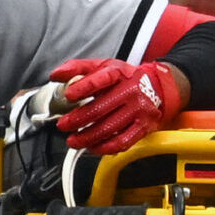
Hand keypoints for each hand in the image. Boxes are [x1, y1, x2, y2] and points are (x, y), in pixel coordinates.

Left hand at [48, 57, 187, 152]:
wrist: (158, 87)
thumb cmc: (125, 78)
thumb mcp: (104, 66)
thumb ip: (78, 68)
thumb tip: (55, 75)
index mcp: (118, 74)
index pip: (101, 79)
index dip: (84, 87)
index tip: (68, 94)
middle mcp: (130, 91)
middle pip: (101, 109)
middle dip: (78, 120)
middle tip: (63, 125)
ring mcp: (138, 110)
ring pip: (109, 128)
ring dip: (87, 138)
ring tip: (73, 141)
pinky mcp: (144, 127)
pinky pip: (122, 141)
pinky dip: (105, 148)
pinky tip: (92, 148)